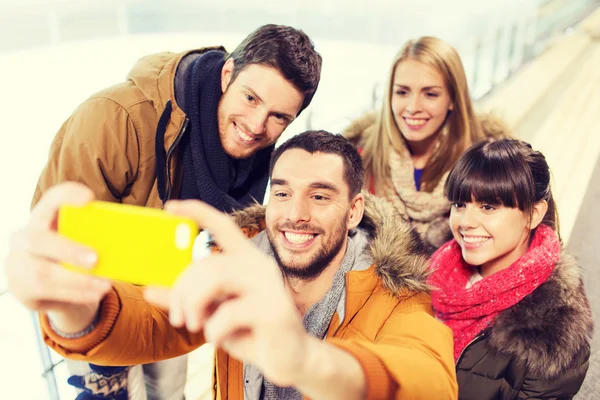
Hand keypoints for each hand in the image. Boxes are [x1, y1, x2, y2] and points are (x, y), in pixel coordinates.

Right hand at [4, 182, 111, 332]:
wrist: (53, 288)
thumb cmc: (72, 257)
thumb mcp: (80, 242)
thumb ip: (93, 235)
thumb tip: (131, 236)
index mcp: (42, 217)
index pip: (51, 199)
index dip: (67, 195)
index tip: (90, 198)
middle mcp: (24, 238)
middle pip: (38, 240)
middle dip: (68, 250)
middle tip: (95, 259)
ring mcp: (17, 264)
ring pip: (43, 273)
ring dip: (77, 280)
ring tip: (105, 284)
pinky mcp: (21, 289)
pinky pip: (47, 293)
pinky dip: (76, 293)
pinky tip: (96, 293)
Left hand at [144, 200, 308, 386]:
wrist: (289, 359)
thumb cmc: (250, 332)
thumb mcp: (213, 314)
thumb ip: (187, 300)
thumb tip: (149, 290)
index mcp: (247, 260)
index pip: (223, 225)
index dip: (197, 212)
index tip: (170, 207)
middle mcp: (260, 266)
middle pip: (207, 263)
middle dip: (182, 292)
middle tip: (178, 318)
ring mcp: (269, 286)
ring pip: (215, 278)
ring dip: (193, 305)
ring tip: (192, 326)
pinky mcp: (273, 310)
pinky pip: (228, 313)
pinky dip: (213, 330)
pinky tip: (217, 340)